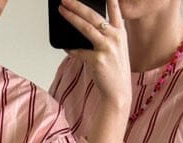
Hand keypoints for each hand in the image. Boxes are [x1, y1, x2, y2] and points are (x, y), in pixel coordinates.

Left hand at [59, 0, 131, 142]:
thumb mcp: (115, 50)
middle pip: (93, 15)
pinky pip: (79, 51)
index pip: (115, 8)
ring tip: (62, 10)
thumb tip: (82, 28)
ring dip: (71, 17)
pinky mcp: (97, 60)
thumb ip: (103, 37)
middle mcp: (115, 37)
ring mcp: (107, 48)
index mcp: (120, 32)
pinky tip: (66, 46)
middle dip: (78, 5)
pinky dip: (71, 49)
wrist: (118, 93)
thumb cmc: (114, 72)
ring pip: (85, 28)